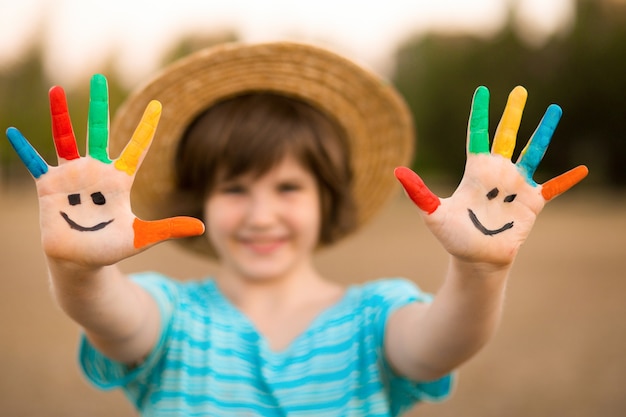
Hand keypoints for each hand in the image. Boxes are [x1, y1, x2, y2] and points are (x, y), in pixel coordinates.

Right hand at [6, 74, 203, 265]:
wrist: (81, 262)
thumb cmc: (111, 247)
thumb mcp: (142, 237)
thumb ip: (170, 228)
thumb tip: (203, 226)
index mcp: (119, 180)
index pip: (137, 148)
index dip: (146, 127)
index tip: (157, 104)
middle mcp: (95, 171)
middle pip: (98, 131)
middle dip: (98, 105)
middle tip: (99, 78)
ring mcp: (71, 176)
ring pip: (64, 139)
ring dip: (59, 115)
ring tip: (55, 89)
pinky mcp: (49, 187)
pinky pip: (34, 164)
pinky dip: (24, 150)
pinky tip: (12, 132)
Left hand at [395, 86, 587, 264]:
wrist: (476, 258)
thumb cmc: (453, 236)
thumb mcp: (433, 214)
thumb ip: (418, 193)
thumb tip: (397, 172)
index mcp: (476, 170)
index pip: (477, 135)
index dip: (479, 113)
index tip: (483, 90)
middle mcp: (498, 173)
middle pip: (507, 136)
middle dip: (513, 113)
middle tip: (519, 89)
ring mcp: (516, 186)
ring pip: (534, 152)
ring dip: (544, 132)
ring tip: (555, 109)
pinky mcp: (532, 203)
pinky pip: (553, 187)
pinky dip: (567, 179)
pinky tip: (582, 170)